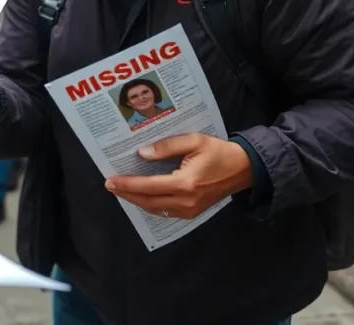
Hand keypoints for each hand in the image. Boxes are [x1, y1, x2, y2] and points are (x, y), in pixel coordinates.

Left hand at [104, 134, 252, 218]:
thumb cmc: (218, 152)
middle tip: (109, 185)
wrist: (243, 169)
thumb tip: (142, 154)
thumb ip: (166, 147)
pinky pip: (165, 211)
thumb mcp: (193, 141)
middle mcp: (186, 201)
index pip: (148, 186)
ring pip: (155, 209)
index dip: (127, 184)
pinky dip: (149, 204)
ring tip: (121, 189)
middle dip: (126, 194)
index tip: (110, 181)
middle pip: (147, 201)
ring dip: (136, 200)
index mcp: (185, 183)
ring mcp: (189, 210)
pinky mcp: (192, 212)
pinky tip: (140, 195)